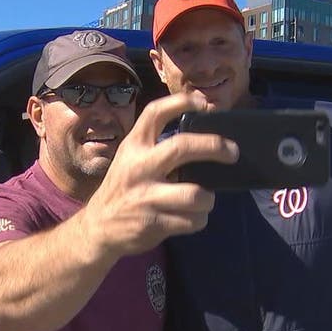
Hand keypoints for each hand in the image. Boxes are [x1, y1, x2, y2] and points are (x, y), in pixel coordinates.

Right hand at [81, 91, 237, 257]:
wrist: (99, 228)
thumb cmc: (124, 188)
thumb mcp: (131, 160)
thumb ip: (157, 148)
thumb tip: (204, 140)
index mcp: (134, 147)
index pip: (154, 113)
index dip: (180, 102)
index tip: (203, 102)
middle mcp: (139, 167)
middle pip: (182, 147)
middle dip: (214, 146)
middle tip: (233, 152)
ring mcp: (146, 197)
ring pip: (196, 194)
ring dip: (208, 198)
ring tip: (204, 200)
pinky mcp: (153, 223)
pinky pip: (192, 220)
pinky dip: (199, 219)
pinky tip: (192, 217)